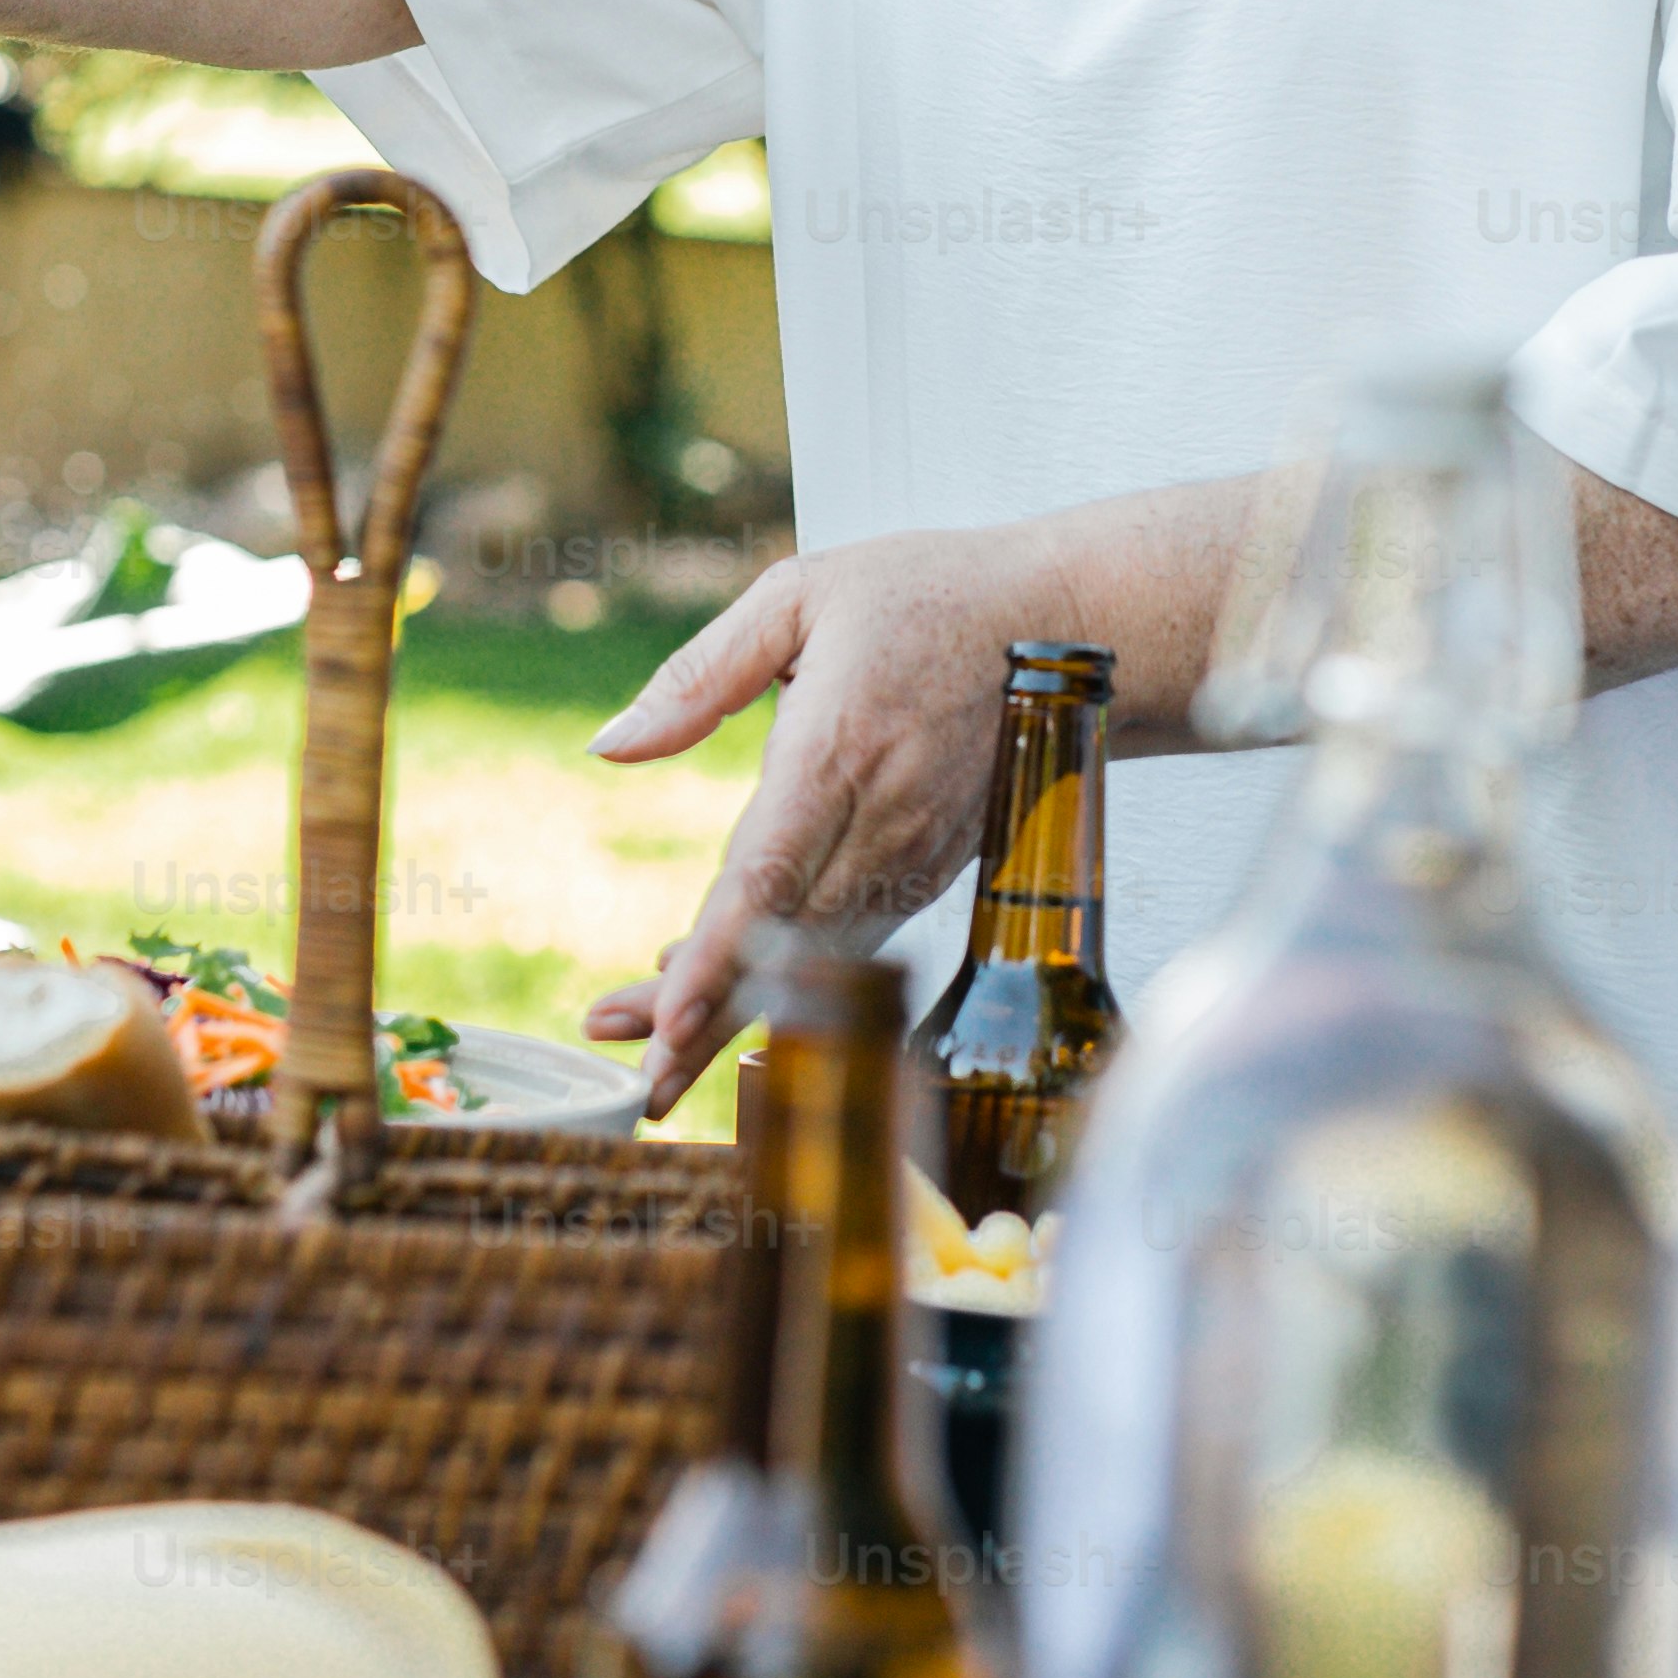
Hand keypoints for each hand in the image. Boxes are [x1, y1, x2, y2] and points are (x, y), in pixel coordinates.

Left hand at [577, 524, 1044, 1114]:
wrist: (1068, 624)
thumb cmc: (932, 595)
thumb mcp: (800, 596)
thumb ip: (697, 674)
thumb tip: (610, 746)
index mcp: (837, 747)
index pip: (767, 876)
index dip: (717, 957)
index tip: (666, 1021)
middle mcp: (880, 816)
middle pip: (785, 942)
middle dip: (710, 1017)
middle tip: (641, 1081)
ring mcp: (914, 849)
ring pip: (819, 955)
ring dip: (742, 1009)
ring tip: (658, 1054)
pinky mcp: (931, 864)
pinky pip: (852, 936)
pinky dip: (791, 973)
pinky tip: (726, 985)